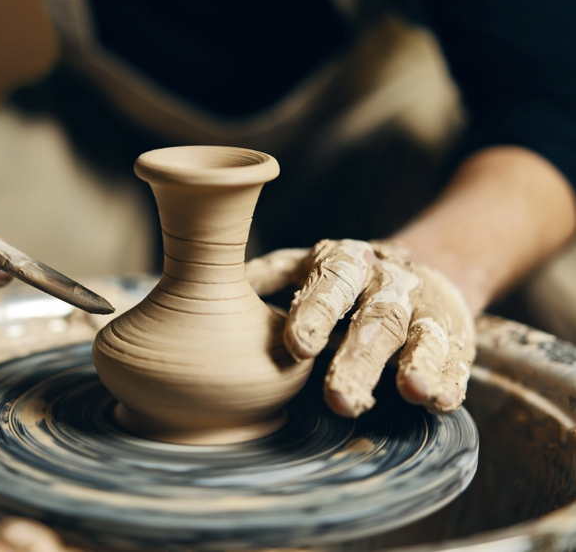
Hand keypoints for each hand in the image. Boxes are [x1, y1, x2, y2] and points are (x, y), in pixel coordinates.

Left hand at [246, 240, 474, 416]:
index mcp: (345, 263)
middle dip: (358, 359)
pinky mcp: (453, 335)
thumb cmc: (345, 277)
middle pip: (374, 319)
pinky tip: (442, 399)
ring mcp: (424, 308)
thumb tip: (208, 287)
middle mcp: (387, 282)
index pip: (330, 285)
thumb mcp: (307, 266)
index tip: (298, 347)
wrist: (422, 266)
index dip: (315, 313)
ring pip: (421, 335)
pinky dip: (450, 378)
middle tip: (339, 399)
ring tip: (413, 390)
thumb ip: (269, 277)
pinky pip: (454, 356)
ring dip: (419, 362)